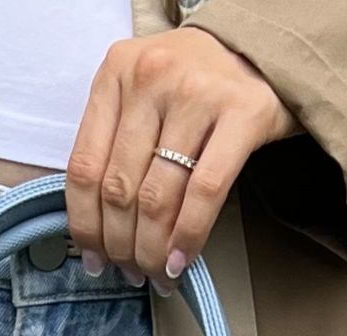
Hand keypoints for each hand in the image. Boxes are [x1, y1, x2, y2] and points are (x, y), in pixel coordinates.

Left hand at [66, 27, 296, 292]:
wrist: (261, 50)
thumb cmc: (194, 83)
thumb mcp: (141, 95)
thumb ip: (115, 144)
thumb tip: (99, 232)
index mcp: (116, 73)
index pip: (84, 167)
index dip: (86, 226)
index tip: (94, 259)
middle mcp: (151, 77)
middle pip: (120, 188)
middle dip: (122, 246)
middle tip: (132, 272)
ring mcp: (196, 93)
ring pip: (157, 197)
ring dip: (153, 250)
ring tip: (158, 274)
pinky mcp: (241, 112)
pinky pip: (204, 192)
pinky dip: (189, 236)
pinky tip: (182, 260)